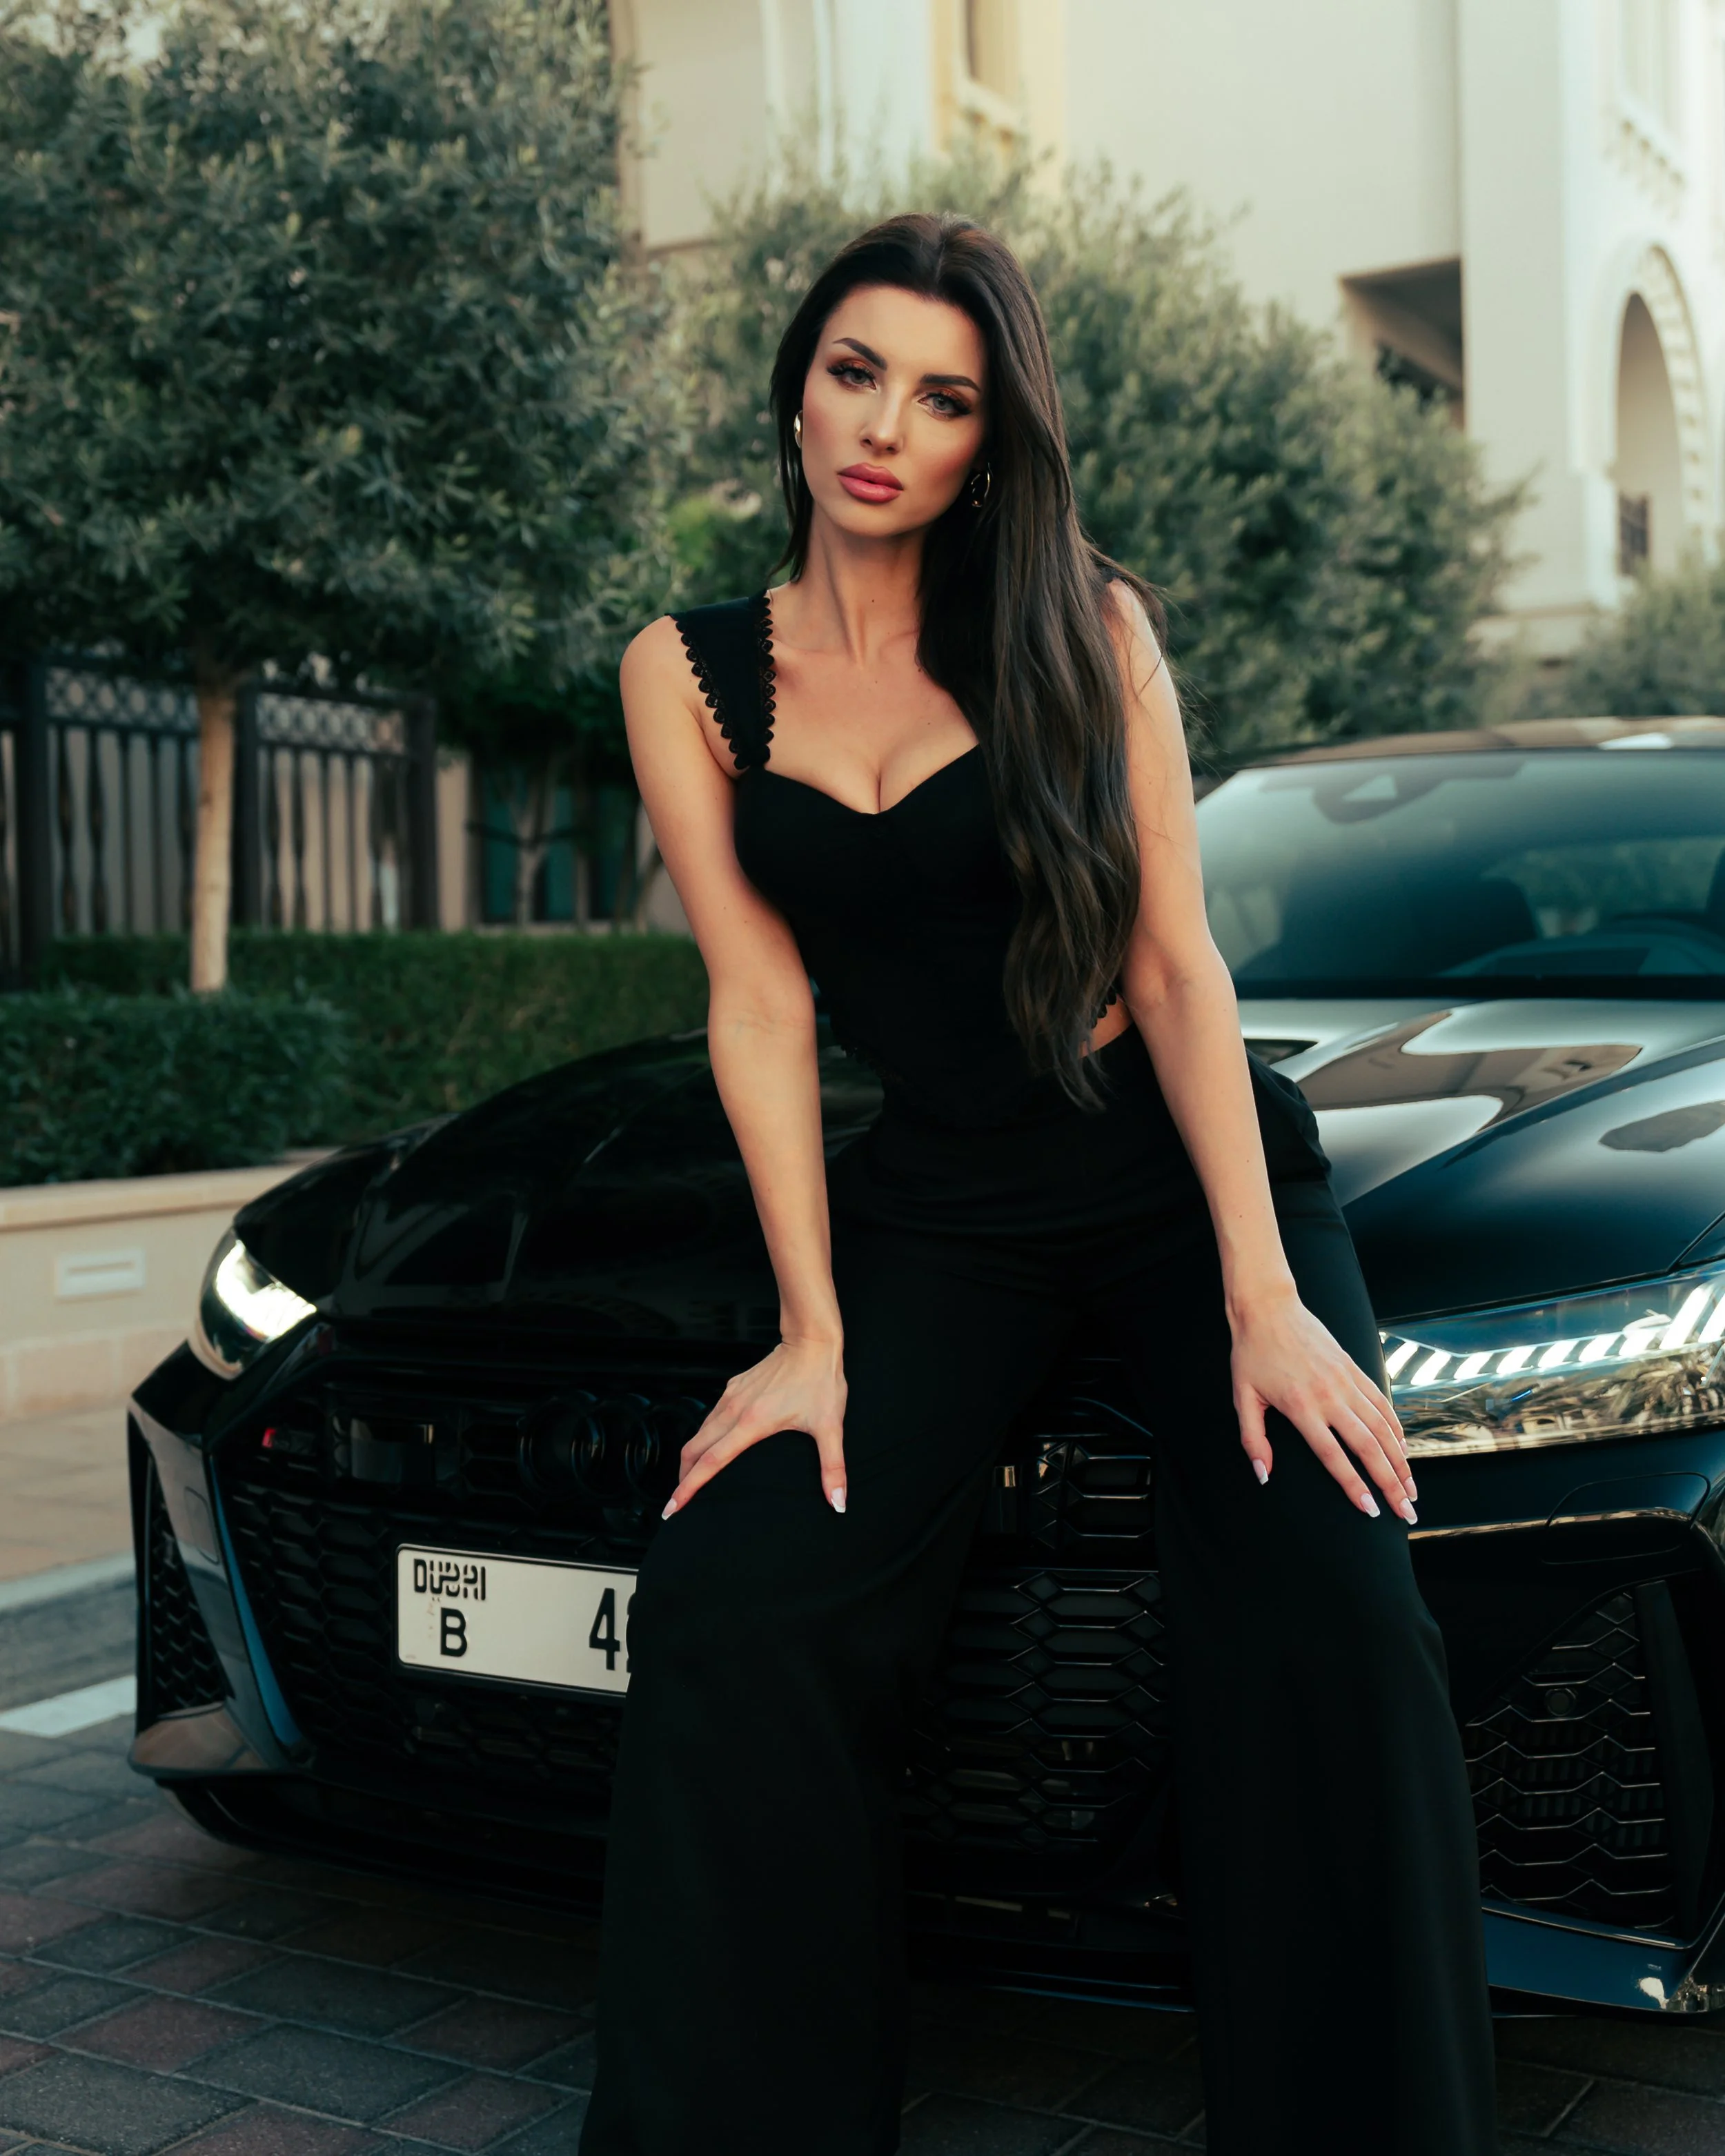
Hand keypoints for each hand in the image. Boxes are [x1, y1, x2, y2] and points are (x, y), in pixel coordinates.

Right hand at [663, 1336, 847, 1517]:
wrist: (811, 1341)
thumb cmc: (820, 1380)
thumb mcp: (830, 1427)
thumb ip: (833, 1468)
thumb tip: (838, 1503)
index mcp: (751, 1424)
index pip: (710, 1462)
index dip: (689, 1488)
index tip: (673, 1507)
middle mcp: (734, 1411)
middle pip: (694, 1449)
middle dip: (682, 1478)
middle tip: (677, 1503)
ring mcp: (731, 1397)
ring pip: (699, 1432)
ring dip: (690, 1457)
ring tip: (689, 1479)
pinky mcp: (733, 1387)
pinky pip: (710, 1417)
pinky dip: (703, 1437)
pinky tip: (711, 1446)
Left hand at [1230, 1287, 1415, 1521]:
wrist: (1268, 1307)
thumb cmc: (1252, 1353)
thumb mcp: (1242, 1397)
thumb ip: (1252, 1439)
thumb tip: (1263, 1474)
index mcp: (1301, 1407)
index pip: (1334, 1456)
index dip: (1354, 1485)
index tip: (1372, 1510)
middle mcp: (1330, 1396)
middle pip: (1369, 1447)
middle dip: (1390, 1483)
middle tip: (1406, 1511)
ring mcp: (1346, 1381)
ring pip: (1382, 1427)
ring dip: (1401, 1461)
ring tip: (1411, 1488)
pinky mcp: (1354, 1368)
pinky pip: (1381, 1403)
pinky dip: (1396, 1428)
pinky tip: (1403, 1449)